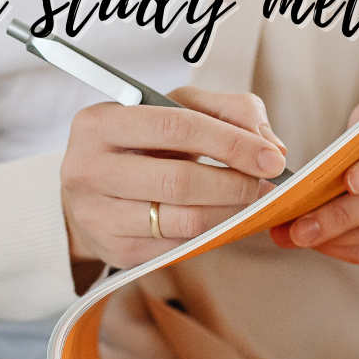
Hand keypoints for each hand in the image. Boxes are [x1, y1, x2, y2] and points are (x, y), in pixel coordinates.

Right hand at [61, 87, 286, 273]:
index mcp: (99, 122)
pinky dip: (212, 232)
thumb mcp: (177, 108)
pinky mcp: (115, 250)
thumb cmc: (143, 142)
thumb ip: (228, 110)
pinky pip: (179, 245)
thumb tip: (270, 145)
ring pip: (183, 219)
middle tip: (266, 184)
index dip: (231, 142)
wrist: (92, 192)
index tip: (270, 157)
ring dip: (230, 212)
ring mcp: (97, 215)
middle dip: (235, 183)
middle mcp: (88, 169)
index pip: (177, 126)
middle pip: (180, 179)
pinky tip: (223, 218)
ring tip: (252, 201)